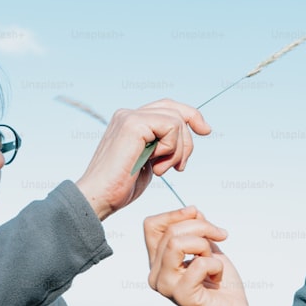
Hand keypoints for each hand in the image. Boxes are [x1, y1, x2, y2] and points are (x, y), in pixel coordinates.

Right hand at [75, 99, 210, 220]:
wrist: (99, 198)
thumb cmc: (122, 186)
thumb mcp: (148, 160)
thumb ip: (161, 144)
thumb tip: (184, 136)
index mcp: (130, 121)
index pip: (168, 107)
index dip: (190, 116)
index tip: (206, 130)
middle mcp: (128, 114)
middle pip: (176, 110)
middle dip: (188, 139)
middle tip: (180, 167)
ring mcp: (129, 117)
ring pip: (176, 120)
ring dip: (178, 151)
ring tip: (162, 170)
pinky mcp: (133, 124)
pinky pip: (171, 126)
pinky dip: (171, 149)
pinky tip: (156, 166)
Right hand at [144, 207, 261, 305]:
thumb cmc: (221, 282)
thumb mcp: (208, 247)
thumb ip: (197, 229)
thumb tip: (192, 211)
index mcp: (158, 261)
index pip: (151, 225)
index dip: (175, 214)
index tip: (198, 215)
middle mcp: (155, 274)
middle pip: (170, 231)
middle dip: (202, 228)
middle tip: (221, 237)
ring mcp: (165, 286)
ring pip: (177, 244)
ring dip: (205, 246)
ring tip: (214, 261)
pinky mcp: (181, 296)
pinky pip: (199, 264)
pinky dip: (216, 264)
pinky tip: (217, 277)